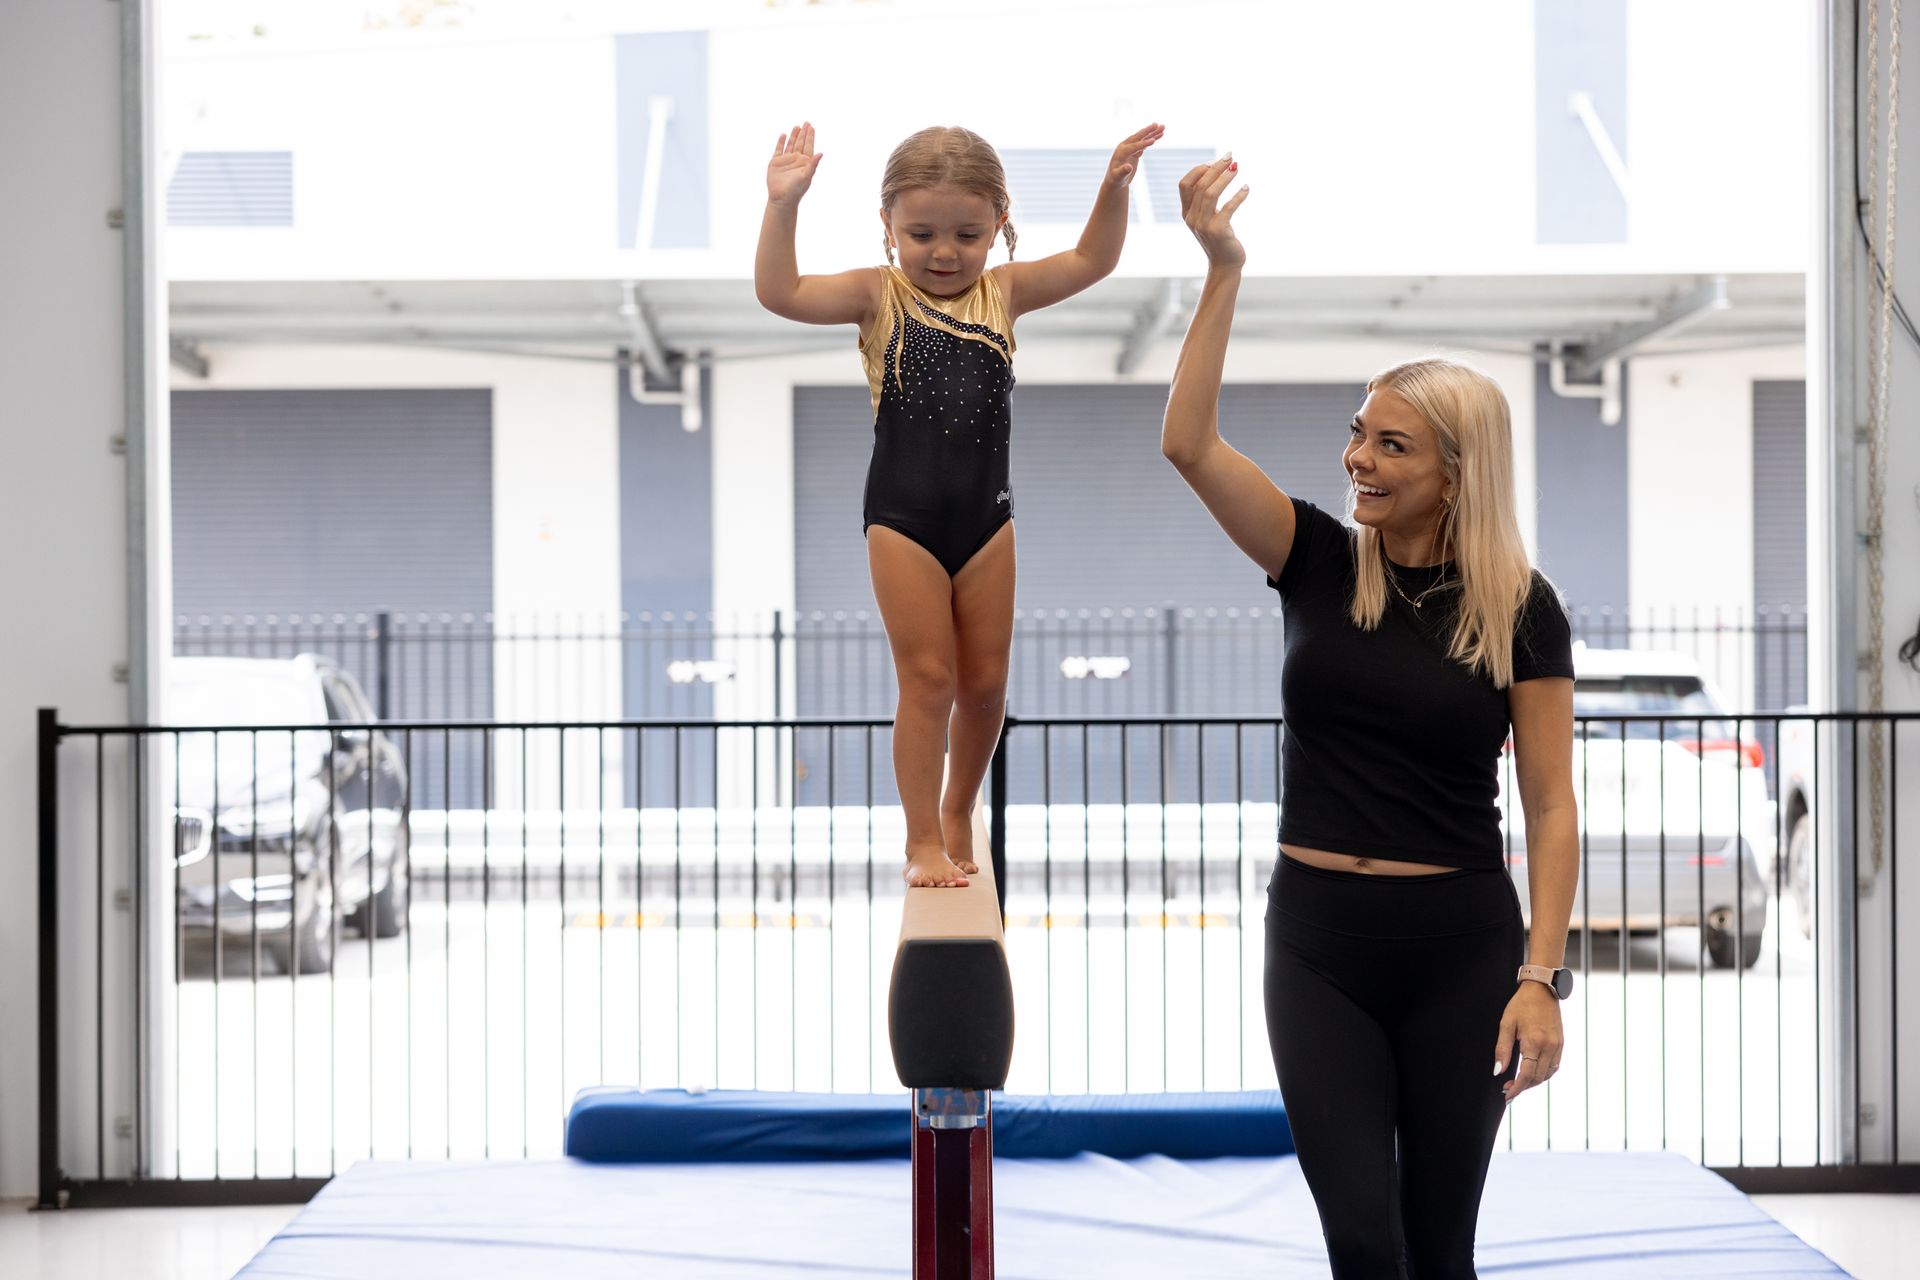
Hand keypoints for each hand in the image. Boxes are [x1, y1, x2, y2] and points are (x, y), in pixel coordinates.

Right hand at [768, 121, 822, 205]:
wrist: (782, 198)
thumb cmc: (796, 190)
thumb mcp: (807, 176)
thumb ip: (813, 164)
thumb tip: (821, 153)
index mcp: (805, 162)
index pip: (808, 146)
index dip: (810, 137)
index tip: (812, 127)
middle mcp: (796, 160)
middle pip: (801, 143)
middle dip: (804, 133)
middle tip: (807, 123)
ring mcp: (786, 160)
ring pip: (790, 144)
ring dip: (794, 136)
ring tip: (797, 126)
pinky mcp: (775, 162)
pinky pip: (779, 150)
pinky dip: (781, 142)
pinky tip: (783, 135)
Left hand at [1104, 122, 1164, 188]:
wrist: (1115, 180)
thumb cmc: (1116, 179)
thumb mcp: (1118, 177)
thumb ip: (1123, 172)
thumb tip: (1128, 167)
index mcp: (1120, 152)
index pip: (1133, 146)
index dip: (1143, 144)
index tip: (1153, 141)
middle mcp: (1124, 147)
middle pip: (1138, 137)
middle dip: (1148, 131)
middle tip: (1157, 124)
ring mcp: (1130, 147)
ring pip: (1142, 138)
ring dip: (1152, 132)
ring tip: (1163, 126)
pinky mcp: (1134, 150)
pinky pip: (1144, 143)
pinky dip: (1152, 138)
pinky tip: (1160, 134)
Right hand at [1178, 155, 1248, 267]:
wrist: (1225, 264)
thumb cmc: (1219, 237)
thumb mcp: (1207, 217)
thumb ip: (1206, 199)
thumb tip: (1217, 168)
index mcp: (1186, 213)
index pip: (1184, 184)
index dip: (1199, 170)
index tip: (1216, 162)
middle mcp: (1191, 218)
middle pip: (1200, 185)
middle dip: (1216, 168)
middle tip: (1231, 157)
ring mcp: (1203, 226)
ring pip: (1210, 194)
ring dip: (1225, 178)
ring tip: (1237, 168)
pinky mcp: (1218, 231)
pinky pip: (1228, 208)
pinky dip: (1238, 195)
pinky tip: (1246, 188)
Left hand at [1494, 981, 1564, 1102]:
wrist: (1542, 989)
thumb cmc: (1521, 1005)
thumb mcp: (1506, 1025)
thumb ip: (1502, 1050)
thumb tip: (1498, 1072)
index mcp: (1534, 1042)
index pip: (1526, 1074)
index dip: (1517, 1088)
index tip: (1507, 1096)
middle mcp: (1549, 1047)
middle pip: (1537, 1078)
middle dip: (1523, 1087)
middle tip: (1508, 1089)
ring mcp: (1558, 1046)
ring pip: (1547, 1075)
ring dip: (1533, 1082)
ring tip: (1518, 1083)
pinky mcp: (1561, 1044)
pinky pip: (1554, 1067)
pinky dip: (1544, 1074)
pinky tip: (1533, 1073)